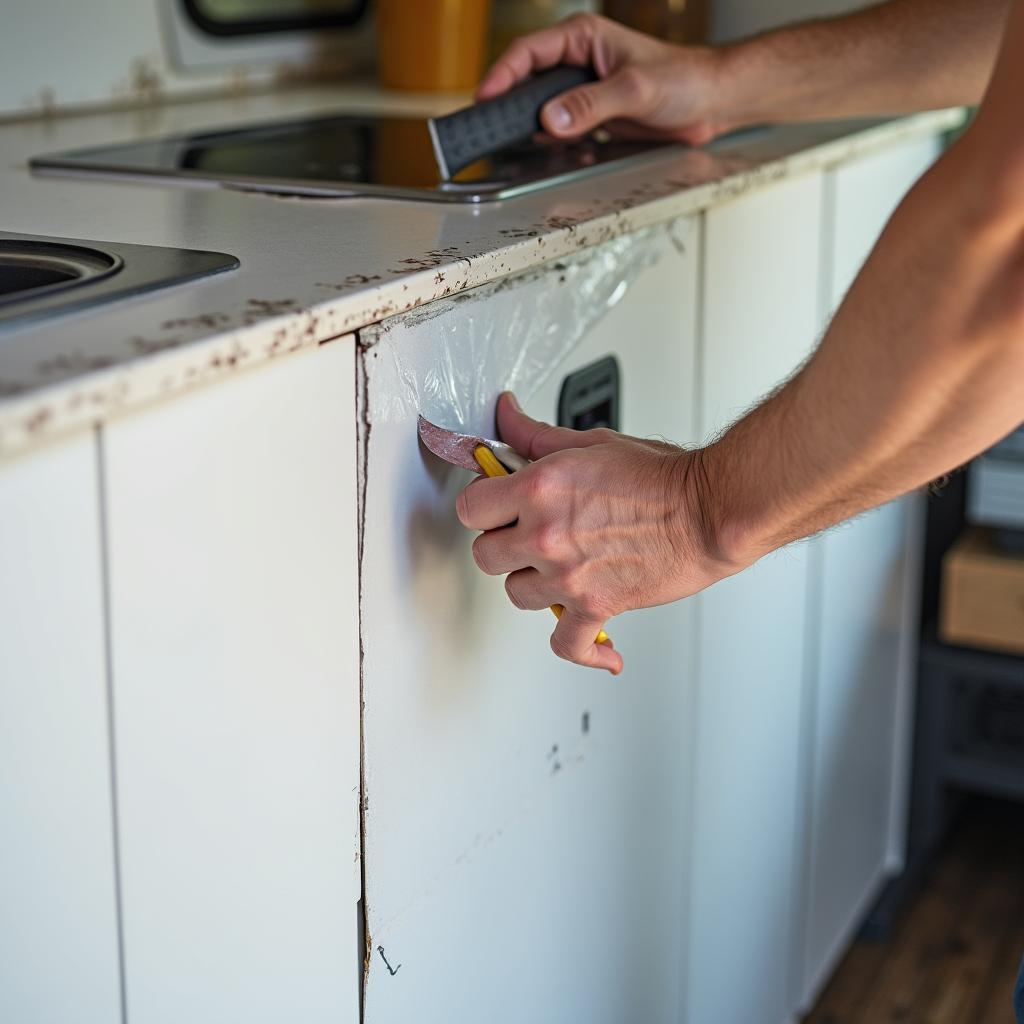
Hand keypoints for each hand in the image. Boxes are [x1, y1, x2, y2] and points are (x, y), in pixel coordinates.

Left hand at [456, 393, 736, 673]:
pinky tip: (597, 650)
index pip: (471, 507)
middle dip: (503, 543)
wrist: (710, 511)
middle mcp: (546, 533)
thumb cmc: (662, 478)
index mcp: (540, 487)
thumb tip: (507, 415)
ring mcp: (568, 575)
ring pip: (516, 594)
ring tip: (557, 569)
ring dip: (533, 584)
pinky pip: (568, 645)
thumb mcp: (592, 444)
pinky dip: (582, 652)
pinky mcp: (597, 607)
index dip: (483, 505)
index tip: (497, 505)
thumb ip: (537, 437)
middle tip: (525, 534)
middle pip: (485, 554)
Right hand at [476, 13, 733, 145]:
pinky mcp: (590, 116)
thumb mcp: (636, 89)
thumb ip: (592, 104)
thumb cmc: (684, 78)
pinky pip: (559, 130)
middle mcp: (577, 61)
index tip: (486, 100)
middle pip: (527, 82)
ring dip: (530, 129)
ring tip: (516, 146)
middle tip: (492, 131)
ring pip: (540, 109)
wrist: (711, 102)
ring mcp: (582, 90)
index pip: (528, 52)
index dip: (502, 75)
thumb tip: (553, 118)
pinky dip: (552, 144)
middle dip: (510, 106)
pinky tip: (552, 152)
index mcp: (583, 37)